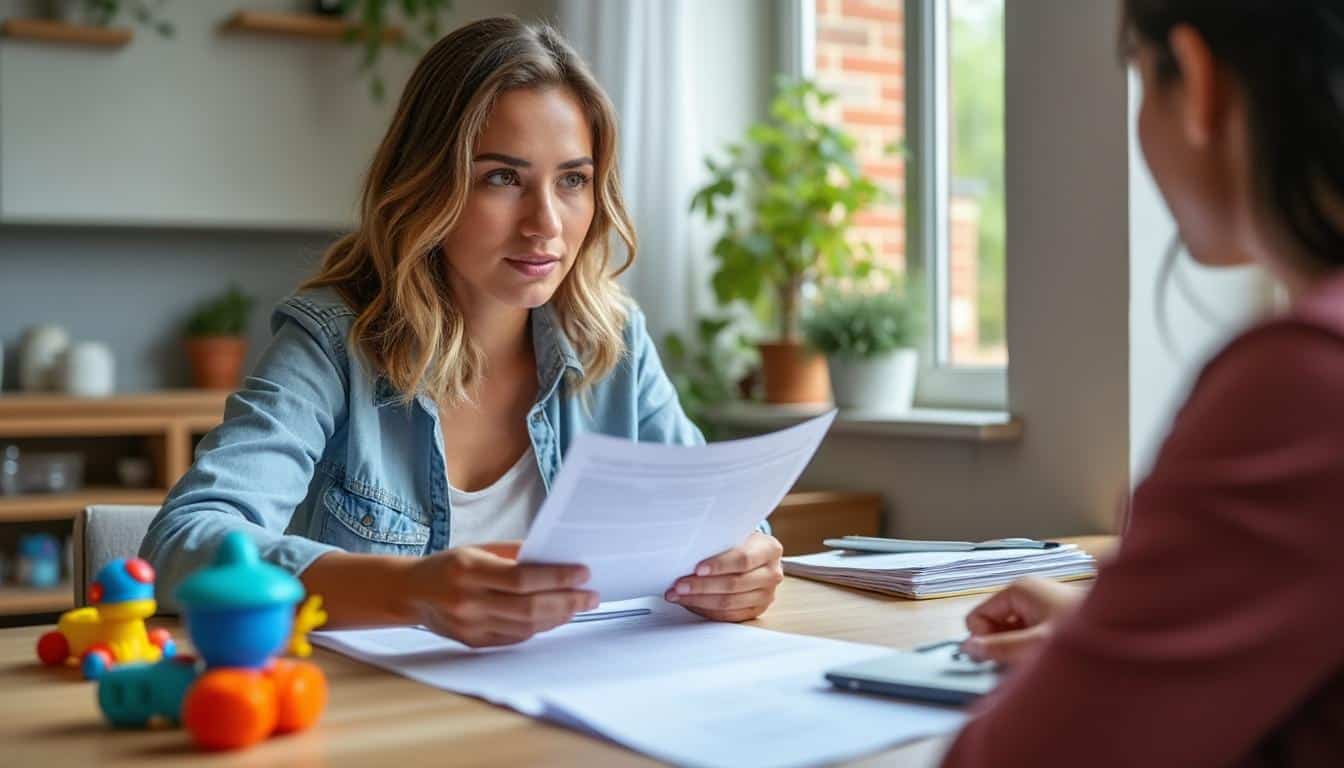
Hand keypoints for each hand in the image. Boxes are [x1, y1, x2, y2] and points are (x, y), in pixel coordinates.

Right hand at [401, 542, 597, 647]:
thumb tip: (556, 559)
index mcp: (468, 571)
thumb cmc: (450, 565)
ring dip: (558, 616)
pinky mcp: (473, 642)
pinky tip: (555, 616)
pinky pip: (515, 637)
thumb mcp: (479, 549)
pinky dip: (539, 627)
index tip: (583, 573)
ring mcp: (470, 626)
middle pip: (528, 607)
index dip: (557, 577)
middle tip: (591, 595)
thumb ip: (515, 554)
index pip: (522, 578)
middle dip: (567, 601)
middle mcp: (468, 601)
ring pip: (525, 626)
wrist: (412, 593)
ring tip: (578, 605)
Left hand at [665, 532, 783, 621]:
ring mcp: (766, 595)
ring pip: (729, 603)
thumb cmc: (741, 542)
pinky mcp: (756, 610)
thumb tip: (687, 553)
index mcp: (770, 549)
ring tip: (678, 595)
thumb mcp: (736, 534)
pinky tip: (690, 603)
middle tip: (679, 585)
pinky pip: (728, 615)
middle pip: (734, 584)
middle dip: (702, 586)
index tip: (697, 569)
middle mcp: (772, 574)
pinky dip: (706, 610)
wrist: (755, 555)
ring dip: (699, 600)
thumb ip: (719, 542)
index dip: (719, 565)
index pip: (743, 559)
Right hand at [960, 576, 1085, 664]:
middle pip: (994, 625)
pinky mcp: (1054, 618)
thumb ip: (997, 648)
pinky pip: (1029, 636)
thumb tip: (968, 648)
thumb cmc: (1086, 633)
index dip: (984, 639)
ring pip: (1012, 633)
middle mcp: (1028, 593)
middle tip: (1025, 660)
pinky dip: (1033, 650)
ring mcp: (1041, 605)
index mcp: (1018, 589)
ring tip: (1041, 660)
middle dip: (1004, 646)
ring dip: (1020, 650)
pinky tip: (1050, 658)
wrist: (1129, 633)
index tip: (1001, 656)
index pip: (977, 616)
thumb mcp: (1034, 645)